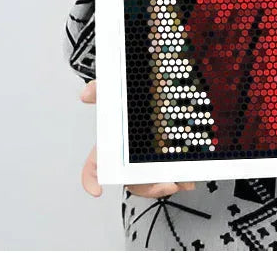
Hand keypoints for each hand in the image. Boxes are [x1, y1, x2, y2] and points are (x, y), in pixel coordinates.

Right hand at [78, 79, 196, 197]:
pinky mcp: (167, 156)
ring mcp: (148, 157)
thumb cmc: (137, 97)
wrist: (164, 89)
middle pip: (131, 180)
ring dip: (167, 184)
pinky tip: (190, 178)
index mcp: (115, 143)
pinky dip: (181, 177)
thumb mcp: (119, 90)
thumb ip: (102, 89)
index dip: (90, 178)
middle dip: (148, 187)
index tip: (97, 189)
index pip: (96, 163)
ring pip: (151, 181)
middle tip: (165, 184)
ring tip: (184, 181)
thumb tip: (86, 93)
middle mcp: (130, 154)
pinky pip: (169, 173)